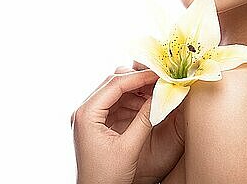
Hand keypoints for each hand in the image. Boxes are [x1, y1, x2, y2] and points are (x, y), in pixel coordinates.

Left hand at [71, 63, 184, 183]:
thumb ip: (145, 119)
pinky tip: (149, 104)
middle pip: (113, 84)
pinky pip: (117, 105)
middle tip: (161, 80)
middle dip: (138, 81)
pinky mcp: (98, 124)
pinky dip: (134, 102)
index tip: (159, 73)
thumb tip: (161, 96)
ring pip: (116, 93)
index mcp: (86, 114)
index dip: (139, 77)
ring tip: (158, 91)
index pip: (115, 84)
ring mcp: (90, 118)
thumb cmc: (106, 177)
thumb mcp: (129, 147)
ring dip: (137, 91)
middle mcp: (84, 112)